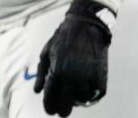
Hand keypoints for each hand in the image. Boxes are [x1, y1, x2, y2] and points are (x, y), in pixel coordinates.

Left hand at [34, 0, 114, 115]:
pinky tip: (85, 90)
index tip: (50, 111)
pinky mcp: (101, 77)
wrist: (86, 27)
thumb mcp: (46, 53)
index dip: (49, 106)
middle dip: (63, 110)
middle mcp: (72, 77)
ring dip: (77, 99)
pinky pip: (96, 95)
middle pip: (67, 104)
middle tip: (62, 112)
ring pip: (82, 100)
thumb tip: (37, 91)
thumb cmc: (62, 40)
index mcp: (57, 71)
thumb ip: (41, 74)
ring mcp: (88, 77)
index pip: (51, 96)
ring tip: (73, 94)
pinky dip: (90, 95)